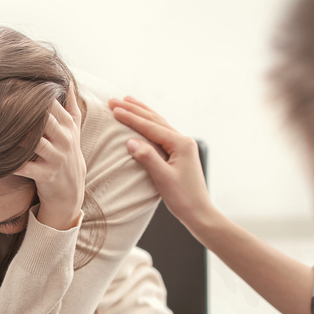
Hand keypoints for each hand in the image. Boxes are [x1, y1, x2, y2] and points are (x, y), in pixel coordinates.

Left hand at [15, 85, 86, 230]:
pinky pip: (26, 167)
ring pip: (34, 142)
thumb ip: (71, 104)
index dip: (30, 90)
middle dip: (21, 107)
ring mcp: (55, 158)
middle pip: (43, 117)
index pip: (50, 101)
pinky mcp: (46, 175)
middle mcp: (64, 139)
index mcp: (67, 124)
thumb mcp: (74, 128)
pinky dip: (12, 162)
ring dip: (15, 134)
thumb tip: (67, 79)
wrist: (71, 189)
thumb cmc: (67, 152)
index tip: (7, 80)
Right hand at [109, 96, 215, 233]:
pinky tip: (145, 121)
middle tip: (114, 100)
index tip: (114, 109)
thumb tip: (131, 141)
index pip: (151, 127)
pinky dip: (150, 123)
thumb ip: (148, 158)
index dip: (131, 118)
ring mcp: (183, 146)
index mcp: (181, 144)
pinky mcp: (180, 153)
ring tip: (128, 101)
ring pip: (159, 123)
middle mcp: (183, 141)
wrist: (199, 212)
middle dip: (134, 109)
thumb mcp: (163, 179)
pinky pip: (162, 132)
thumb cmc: (183, 198)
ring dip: (142, 112)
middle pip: (155, 120)